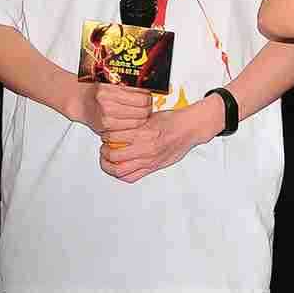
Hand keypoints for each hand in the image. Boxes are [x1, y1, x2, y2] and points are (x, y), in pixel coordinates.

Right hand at [68, 82, 153, 137]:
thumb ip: (130, 85)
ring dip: (142, 117)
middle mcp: (107, 102)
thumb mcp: (113, 82)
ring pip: (138, 120)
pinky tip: (132, 120)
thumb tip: (150, 87)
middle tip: (147, 105)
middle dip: (148, 107)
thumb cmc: (98, 91)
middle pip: (142, 108)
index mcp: (110, 87)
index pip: (142, 95)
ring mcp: (106, 116)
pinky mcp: (106, 128)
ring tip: (140, 112)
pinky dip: (134, 125)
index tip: (148, 96)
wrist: (81, 102)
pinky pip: (129, 129)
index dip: (149, 96)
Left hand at [98, 100, 219, 182]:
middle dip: (104, 153)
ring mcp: (150, 160)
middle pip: (114, 156)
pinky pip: (132, 177)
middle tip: (103, 149)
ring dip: (109, 166)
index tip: (105, 135)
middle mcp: (146, 148)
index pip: (114, 137)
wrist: (190, 128)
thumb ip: (134, 123)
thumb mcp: (150, 116)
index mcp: (144, 132)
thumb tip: (118, 125)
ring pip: (120, 171)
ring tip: (107, 161)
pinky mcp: (154, 167)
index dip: (105, 136)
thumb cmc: (172, 120)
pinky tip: (119, 169)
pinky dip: (122, 175)